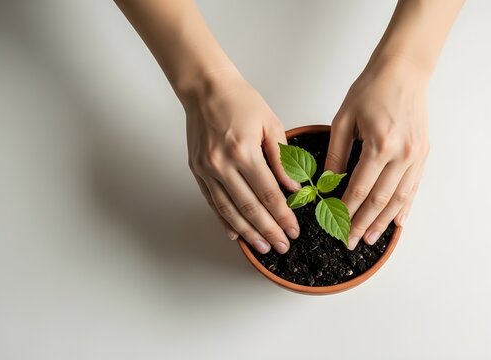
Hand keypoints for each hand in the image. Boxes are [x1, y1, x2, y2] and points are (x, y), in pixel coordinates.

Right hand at [186, 71, 300, 253]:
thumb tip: (293, 188)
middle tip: (282, 246)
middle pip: (249, 207)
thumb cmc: (240, 101)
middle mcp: (222, 164)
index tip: (293, 230)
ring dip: (248, 232)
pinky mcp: (197, 171)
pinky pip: (212, 202)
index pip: (268, 193)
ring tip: (263, 247)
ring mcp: (207, 169)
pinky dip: (225, 220)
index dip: (282, 215)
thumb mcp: (271, 124)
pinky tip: (236, 234)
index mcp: (243, 151)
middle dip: (268, 230)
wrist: (205, 88)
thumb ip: (282, 159)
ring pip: (229, 210)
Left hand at [325, 57, 429, 249]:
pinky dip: (405, 206)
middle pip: (381, 199)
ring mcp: (416, 155)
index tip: (338, 226)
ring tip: (371, 238)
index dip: (348, 211)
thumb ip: (336, 154)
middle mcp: (402, 153)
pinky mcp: (423, 154)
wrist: (403, 72)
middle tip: (352, 241)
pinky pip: (414, 187)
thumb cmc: (372, 90)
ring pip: (399, 198)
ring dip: (384, 221)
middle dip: (364, 223)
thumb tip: (326, 183)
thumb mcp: (344, 119)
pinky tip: (397, 222)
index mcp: (380, 144)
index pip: (361, 188)